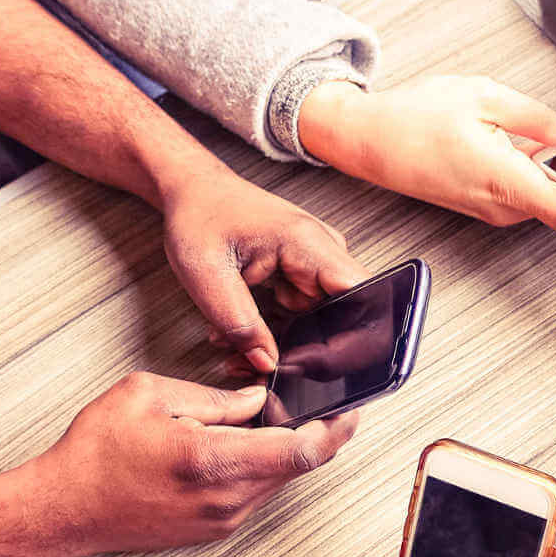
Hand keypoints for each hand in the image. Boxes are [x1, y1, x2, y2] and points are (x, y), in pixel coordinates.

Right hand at [22, 372, 357, 556]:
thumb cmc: (95, 451)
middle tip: (316, 403)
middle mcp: (227, 498)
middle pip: (300, 466)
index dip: (337, 428)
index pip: (305, 450)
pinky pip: (256, 494)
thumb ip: (214, 397)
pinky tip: (240, 445)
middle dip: (316, 433)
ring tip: (270, 419)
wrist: (63, 510)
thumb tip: (259, 400)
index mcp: (214, 460)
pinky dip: (262, 468)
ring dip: (286, 451)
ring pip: (280, 481)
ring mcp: (223, 520)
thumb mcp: (148, 395)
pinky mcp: (215, 530)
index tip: (349, 408)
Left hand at [160, 171, 367, 373]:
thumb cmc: (200, 216)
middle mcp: (322, 252)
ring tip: (238, 347)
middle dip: (307, 352)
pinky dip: (277, 331)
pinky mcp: (305, 275)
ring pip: (321, 324)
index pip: (360, 297)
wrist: (195, 191)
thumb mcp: (205, 275)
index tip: (307, 363)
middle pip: (344, 318)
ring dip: (285, 344)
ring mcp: (317, 265)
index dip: (346, 339)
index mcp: (307, 243)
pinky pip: (305, 316)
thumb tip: (268, 364)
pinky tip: (247, 332)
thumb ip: (238, 324)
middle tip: (259, 364)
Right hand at [299, 76, 555, 240]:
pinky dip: (550, 180)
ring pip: (553, 205)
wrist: (366, 140)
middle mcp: (502, 206)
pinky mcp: (489, 205)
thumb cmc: (412, 117)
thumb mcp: (483, 96)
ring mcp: (495, 210)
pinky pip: (532, 198)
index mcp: (504, 179)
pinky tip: (553, 151)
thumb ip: (539, 118)